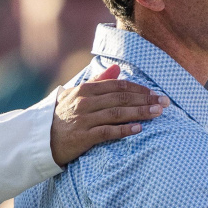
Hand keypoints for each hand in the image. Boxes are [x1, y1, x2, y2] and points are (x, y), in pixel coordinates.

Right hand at [49, 64, 168, 165]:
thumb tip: (116, 68)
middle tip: (165, 102)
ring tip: (158, 113)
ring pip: (118, 113)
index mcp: (85, 89)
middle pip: (121, 98)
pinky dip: (124, 130)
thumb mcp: (76, 94)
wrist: (42, 138)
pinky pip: (107, 132)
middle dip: (145, 99)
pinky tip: (139, 129)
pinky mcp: (83, 136)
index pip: (117, 86)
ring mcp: (84, 119)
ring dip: (140, 112)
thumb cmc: (63, 116)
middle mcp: (85, 102)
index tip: (155, 92)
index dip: (138, 88)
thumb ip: (98, 81)